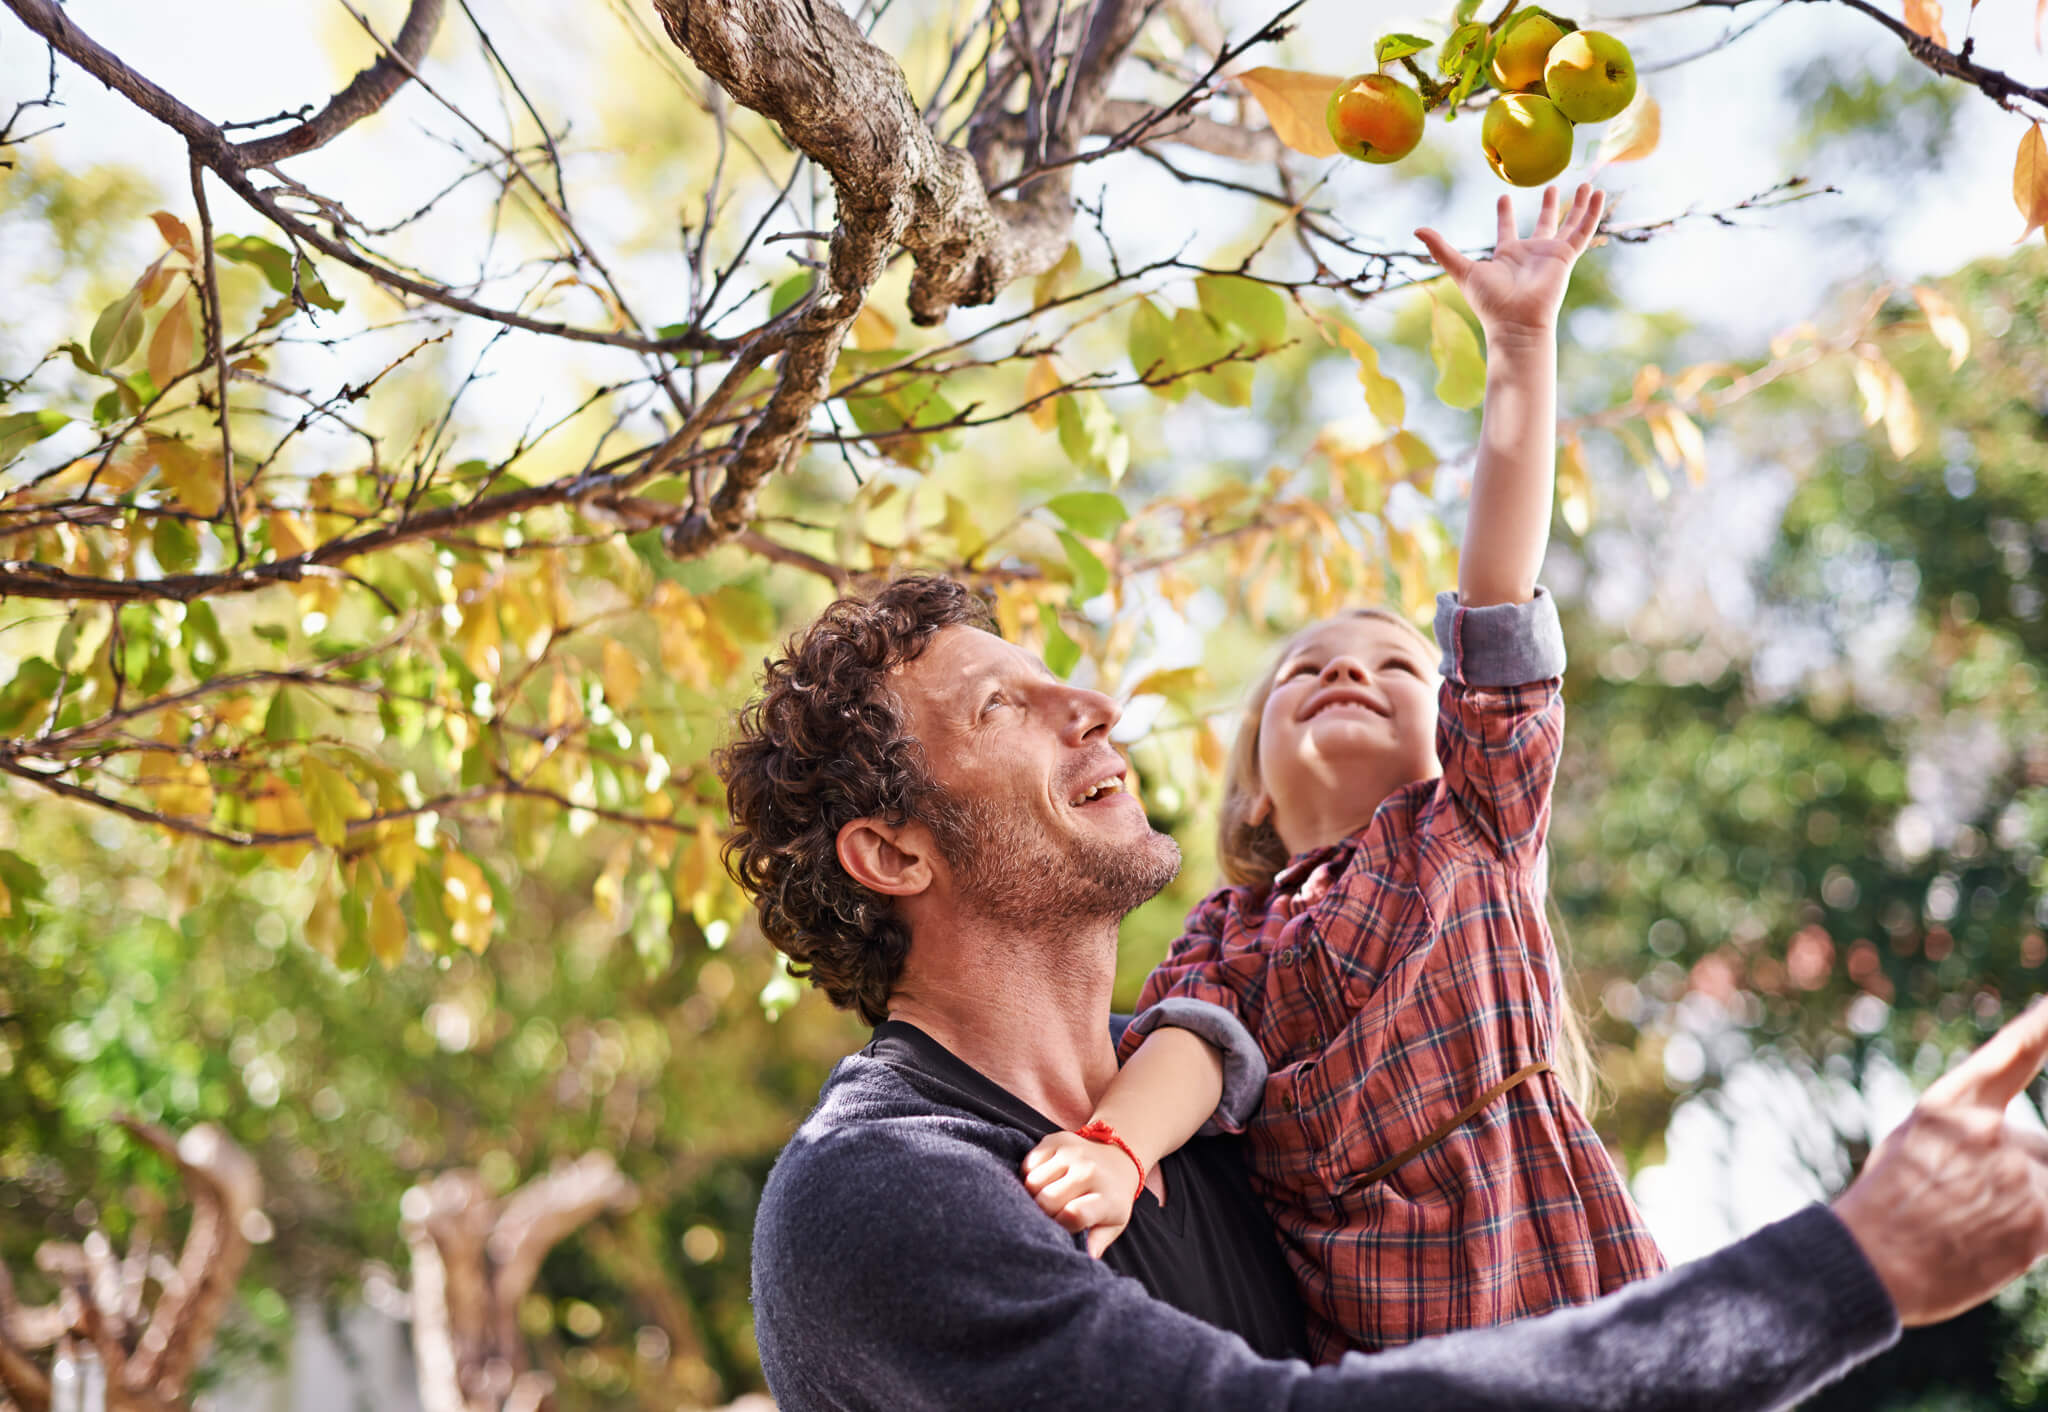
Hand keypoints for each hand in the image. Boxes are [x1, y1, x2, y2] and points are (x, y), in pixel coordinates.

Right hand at [1022, 1130, 1138, 1258]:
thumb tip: (1086, 1257)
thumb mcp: (1114, 1223)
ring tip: (1046, 1198)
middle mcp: (1089, 1171)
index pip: (1074, 1214)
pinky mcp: (1056, 1139)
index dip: (1061, 1226)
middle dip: (1044, 1213)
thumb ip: (1099, 1241)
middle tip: (1051, 1214)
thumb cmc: (1112, 1198)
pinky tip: (1044, 1180)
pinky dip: (1030, 1175)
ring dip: (1034, 1194)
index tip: (1063, 1227)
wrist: (1118, 1157)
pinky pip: (1028, 1163)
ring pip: (1033, 1182)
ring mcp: (1072, 1152)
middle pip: (1047, 1200)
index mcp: (1106, 1196)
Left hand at [1414, 183, 1605, 339]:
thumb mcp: (1462, 269)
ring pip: (1568, 224)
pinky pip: (1583, 230)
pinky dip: (1592, 212)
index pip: (1507, 230)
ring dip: (1577, 205)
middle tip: (1551, 186)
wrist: (1515, 322)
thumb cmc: (1489, 302)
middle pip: (1543, 224)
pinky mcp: (1565, 257)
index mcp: (1507, 256)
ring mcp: (1550, 255)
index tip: (1504, 197)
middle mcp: (1531, 254)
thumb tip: (1417, 229)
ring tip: (1588, 185)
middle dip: (1548, 206)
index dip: (1505, 214)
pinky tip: (1599, 194)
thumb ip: (1441, 249)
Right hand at [1832, 997, 2047, 1325]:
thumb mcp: (1916, 1145)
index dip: (2043, 1026)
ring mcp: (2017, 1177)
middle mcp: (1988, 1132)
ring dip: (2019, 1211)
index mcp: (1949, 1105)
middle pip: (2039, 1150)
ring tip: (1966, 1231)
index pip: (2014, 1053)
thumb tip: (2031, 1151)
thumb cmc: (1886, 1205)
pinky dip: (2025, 1236)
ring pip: (2043, 1190)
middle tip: (1969, 1203)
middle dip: (2022, 1174)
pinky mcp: (2040, 1223)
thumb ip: (1974, 1135)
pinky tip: (1983, 1248)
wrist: (1871, 1266)